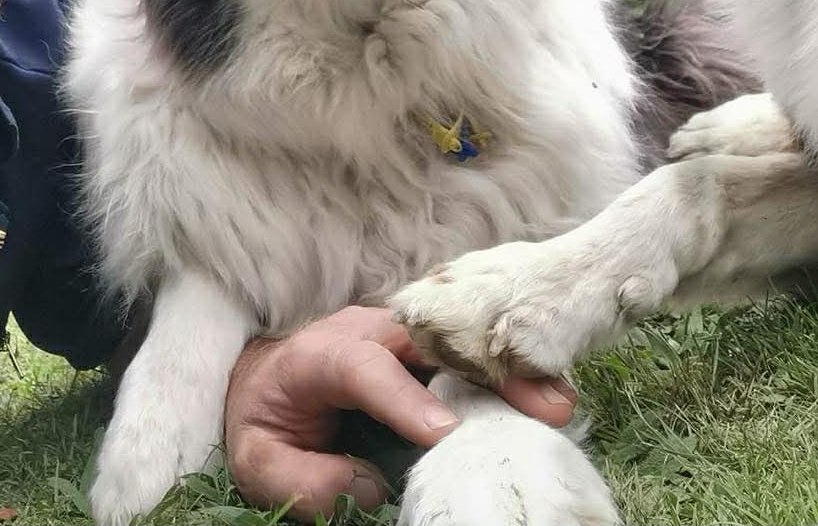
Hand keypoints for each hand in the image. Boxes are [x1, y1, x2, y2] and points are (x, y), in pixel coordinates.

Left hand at [224, 305, 576, 519]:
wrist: (268, 375)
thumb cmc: (265, 417)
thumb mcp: (258, 458)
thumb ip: (302, 478)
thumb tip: (368, 486)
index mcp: (320, 355)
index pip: (365, 367)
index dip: (404, 397)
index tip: (444, 434)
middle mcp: (368, 331)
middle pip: (433, 341)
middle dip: (488, 371)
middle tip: (545, 408)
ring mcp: (401, 335)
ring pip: (461, 342)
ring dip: (511, 370)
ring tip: (559, 403)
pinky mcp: (423, 348)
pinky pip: (468, 355)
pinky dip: (508, 372)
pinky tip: (545, 394)